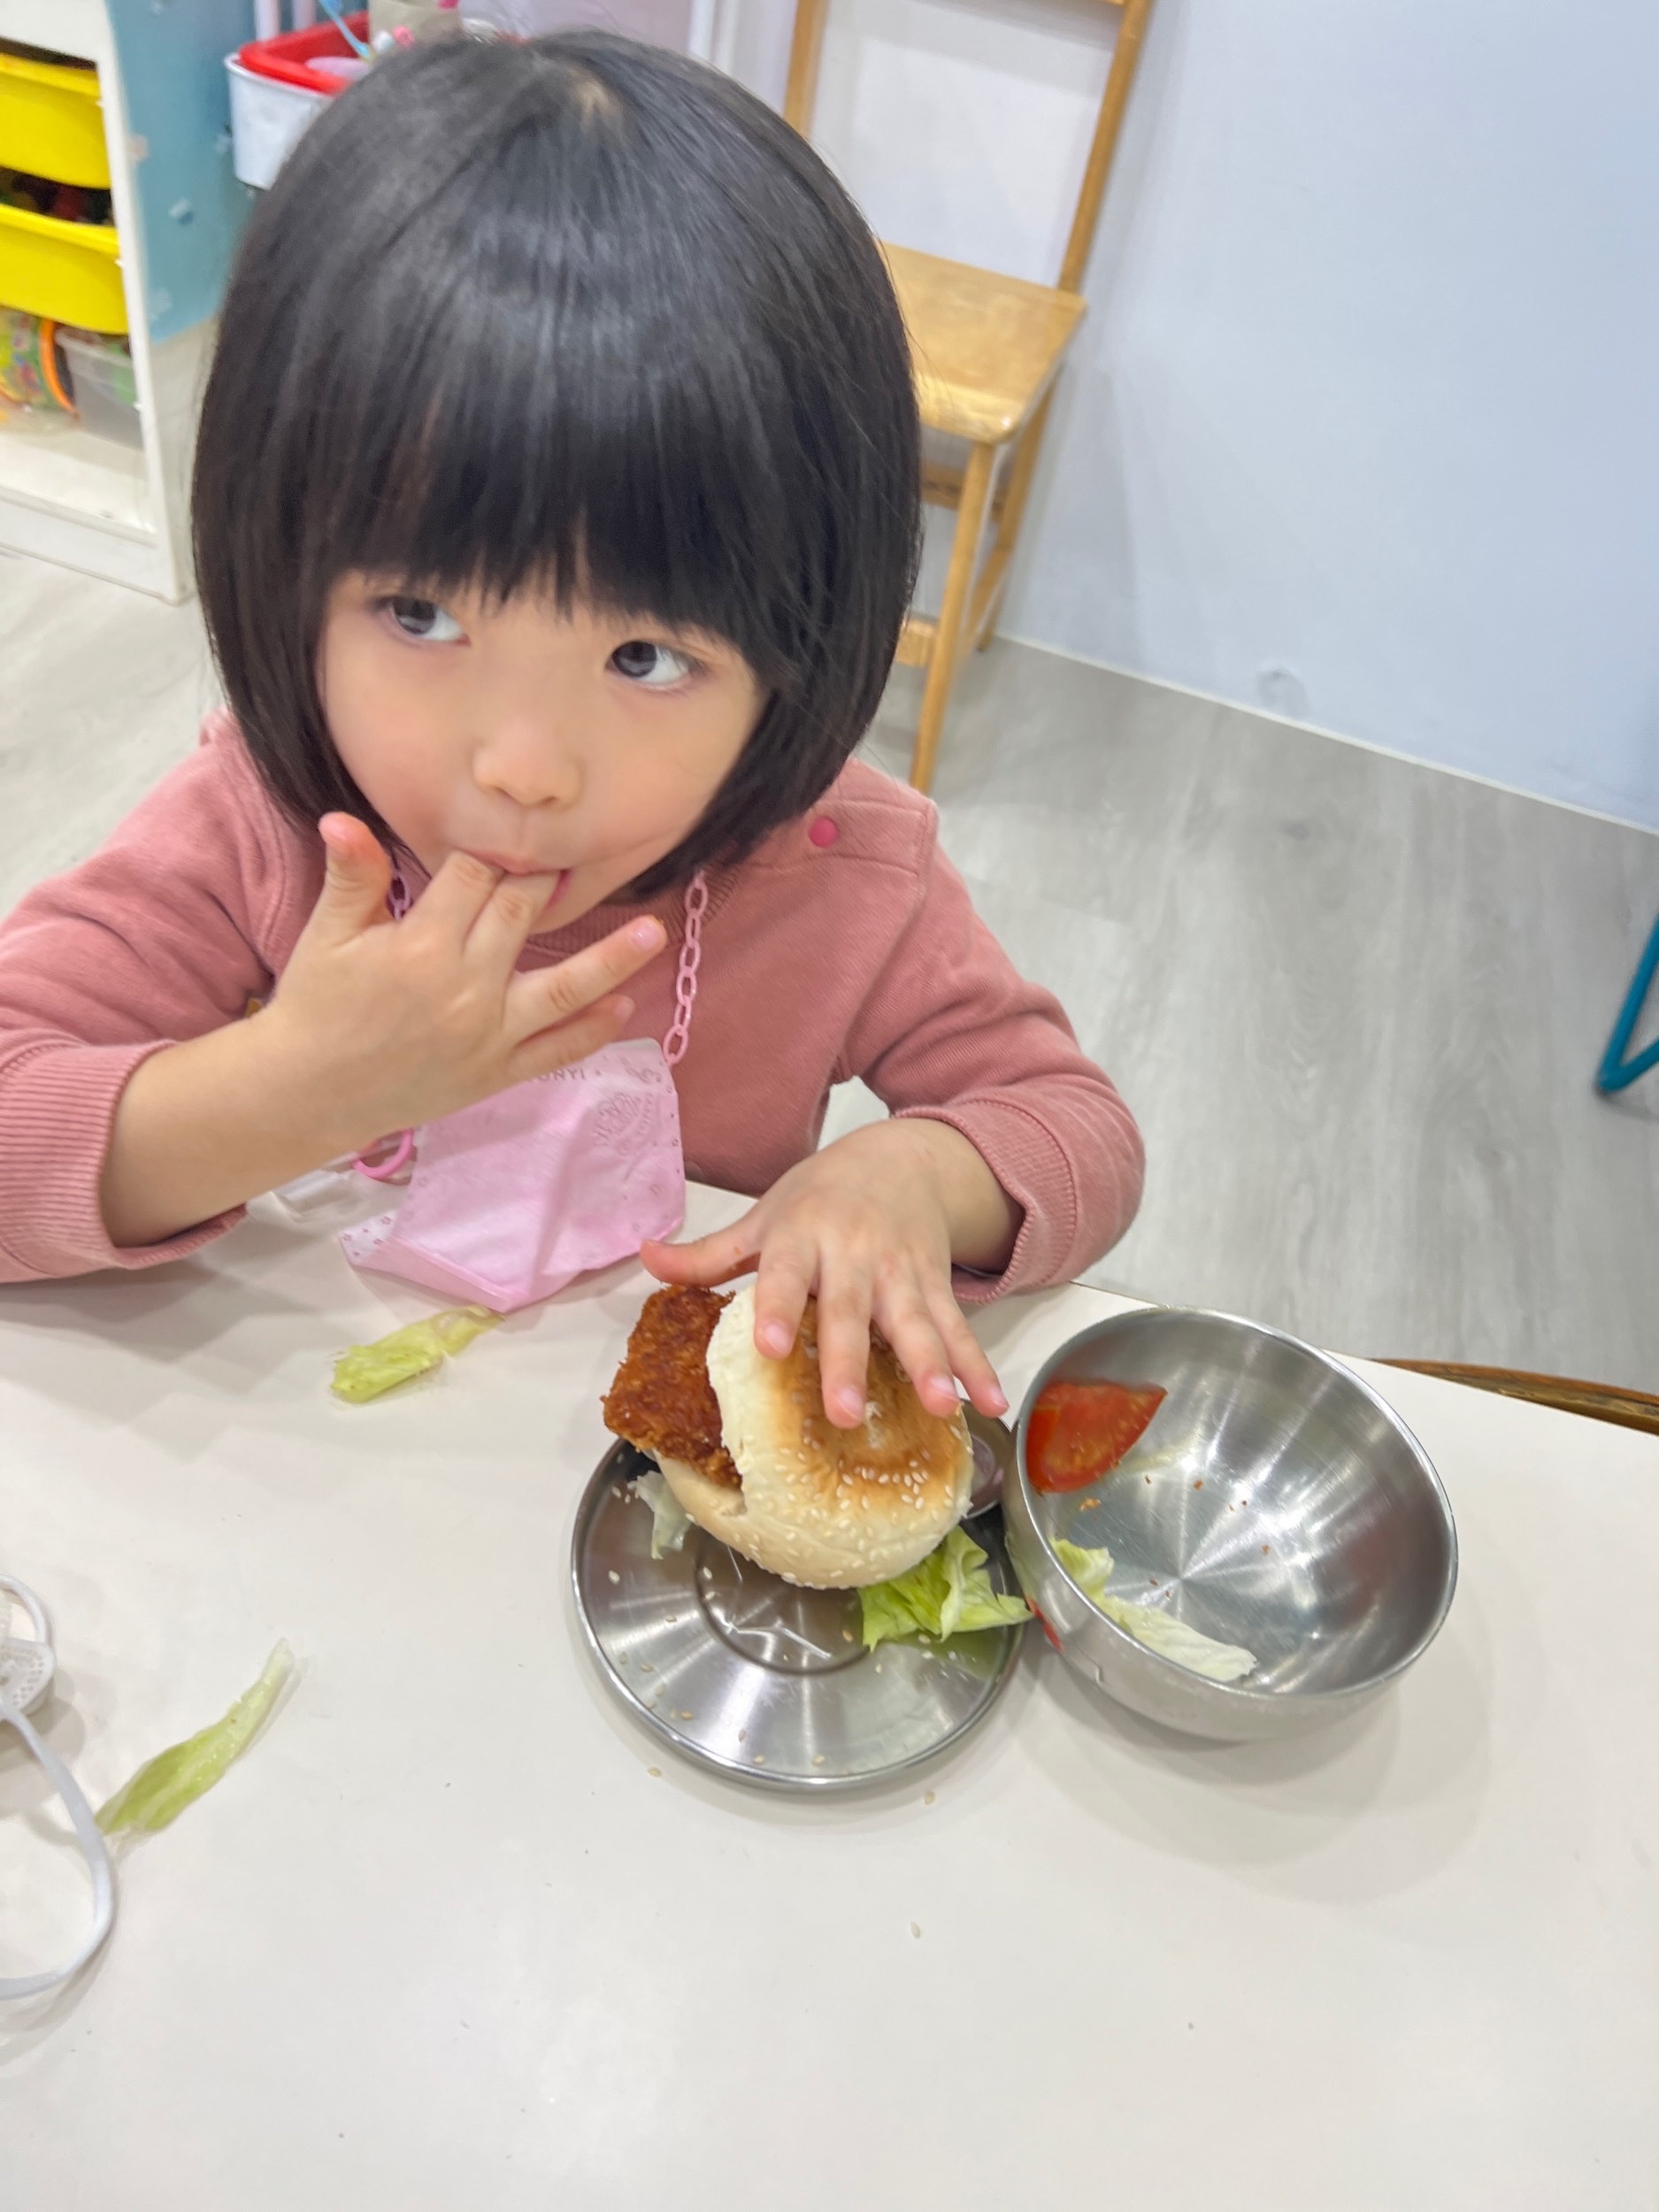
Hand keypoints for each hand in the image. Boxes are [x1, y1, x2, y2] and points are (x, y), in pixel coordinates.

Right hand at [264, 815, 666, 1153]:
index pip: (473, 877)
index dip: (490, 851)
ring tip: (656, 933)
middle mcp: (465, 987)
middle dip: (546, 881)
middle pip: (521, 915)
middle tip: (574, 854)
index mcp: (422, 944)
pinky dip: (592, 1031)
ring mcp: (488, 1034)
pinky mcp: (497, 1073)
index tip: (508, 833)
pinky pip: (556, 1052)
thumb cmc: (316, 1007)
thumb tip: (344, 817)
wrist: (309, 1093)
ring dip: (613, 959)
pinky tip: (624, 1005)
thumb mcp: (327, 937)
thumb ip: (352, 877)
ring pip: (564, 989)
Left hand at [642, 1119, 1017, 1428]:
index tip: (769, 1348)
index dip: (777, 1308)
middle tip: (842, 1411)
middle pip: (851, 1312)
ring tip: (940, 1408)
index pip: (785, 1274)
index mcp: (803, 1235)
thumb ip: (711, 1253)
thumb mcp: (766, 1214)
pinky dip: (978, 1365)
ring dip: (931, 1365)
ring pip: (917, 1321)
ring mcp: (903, 1272)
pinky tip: (991, 1403)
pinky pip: (959, 1328)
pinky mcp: (937, 1285)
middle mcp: (856, 1254)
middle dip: (848, 1361)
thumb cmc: (823, 1195)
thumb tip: (646, 1260)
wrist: (904, 1156)